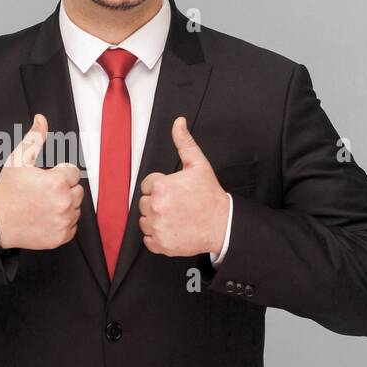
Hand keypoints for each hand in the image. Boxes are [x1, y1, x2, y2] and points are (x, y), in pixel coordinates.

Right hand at [0, 113, 83, 250]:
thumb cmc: (7, 192)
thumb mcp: (17, 161)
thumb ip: (34, 139)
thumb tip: (41, 119)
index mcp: (57, 182)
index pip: (73, 172)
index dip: (58, 173)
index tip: (44, 179)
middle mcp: (64, 202)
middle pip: (77, 190)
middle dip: (63, 189)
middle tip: (42, 192)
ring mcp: (64, 221)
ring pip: (76, 207)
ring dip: (64, 205)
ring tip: (43, 205)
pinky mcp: (61, 236)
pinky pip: (72, 225)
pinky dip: (62, 222)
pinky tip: (46, 217)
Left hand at [138, 116, 229, 256]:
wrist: (222, 224)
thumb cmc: (210, 196)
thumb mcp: (199, 165)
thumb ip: (184, 143)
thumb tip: (178, 123)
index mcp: (161, 187)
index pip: (146, 185)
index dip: (160, 187)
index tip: (174, 192)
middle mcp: (156, 207)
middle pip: (143, 203)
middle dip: (157, 203)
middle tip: (176, 205)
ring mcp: (158, 227)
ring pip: (144, 221)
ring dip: (155, 220)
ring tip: (175, 216)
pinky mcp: (161, 244)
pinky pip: (148, 239)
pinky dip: (157, 236)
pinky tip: (172, 229)